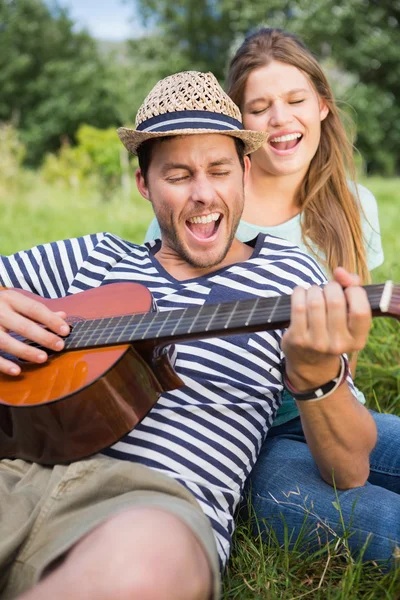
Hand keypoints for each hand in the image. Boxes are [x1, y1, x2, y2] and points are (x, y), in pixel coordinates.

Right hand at [0, 289, 69, 375]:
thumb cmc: (0, 305)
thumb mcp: (16, 301)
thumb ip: (37, 311)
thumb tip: (62, 317)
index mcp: (10, 299)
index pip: (34, 309)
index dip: (51, 320)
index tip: (66, 330)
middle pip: (23, 326)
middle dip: (43, 337)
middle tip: (59, 346)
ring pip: (6, 342)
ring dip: (26, 351)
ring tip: (43, 358)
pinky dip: (4, 364)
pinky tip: (17, 370)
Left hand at [281, 267, 370, 389]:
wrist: (310, 361)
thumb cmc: (333, 329)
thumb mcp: (348, 316)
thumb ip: (352, 289)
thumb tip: (341, 272)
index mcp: (357, 340)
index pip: (361, 310)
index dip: (353, 292)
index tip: (347, 289)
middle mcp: (338, 344)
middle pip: (335, 301)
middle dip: (330, 287)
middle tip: (327, 290)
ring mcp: (316, 343)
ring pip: (315, 301)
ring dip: (314, 289)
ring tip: (314, 292)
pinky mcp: (297, 339)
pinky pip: (298, 306)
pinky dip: (299, 293)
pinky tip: (301, 293)